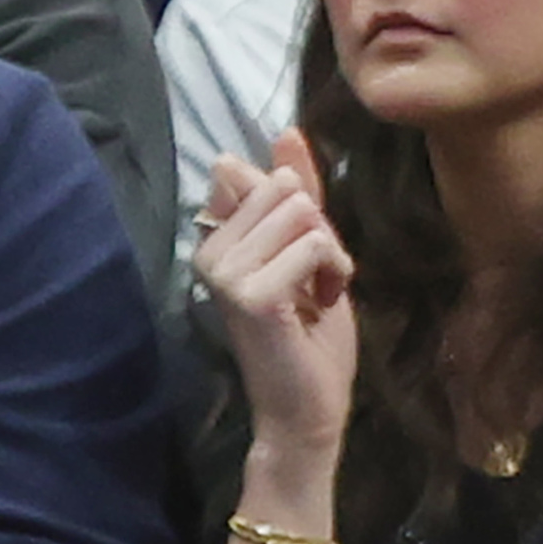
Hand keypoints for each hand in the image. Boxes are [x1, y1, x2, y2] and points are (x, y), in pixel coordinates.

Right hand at [194, 132, 356, 467]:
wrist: (307, 412)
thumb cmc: (309, 336)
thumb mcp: (307, 249)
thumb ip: (298, 192)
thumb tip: (287, 131)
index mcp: (213, 236)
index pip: (254, 172)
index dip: (295, 209)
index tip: (296, 258)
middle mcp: (208, 248)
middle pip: (284, 188)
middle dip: (317, 229)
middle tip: (313, 279)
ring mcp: (225, 271)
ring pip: (301, 211)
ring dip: (329, 251)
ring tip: (317, 292)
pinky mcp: (250, 293)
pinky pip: (313, 243)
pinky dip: (334, 270)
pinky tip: (320, 304)